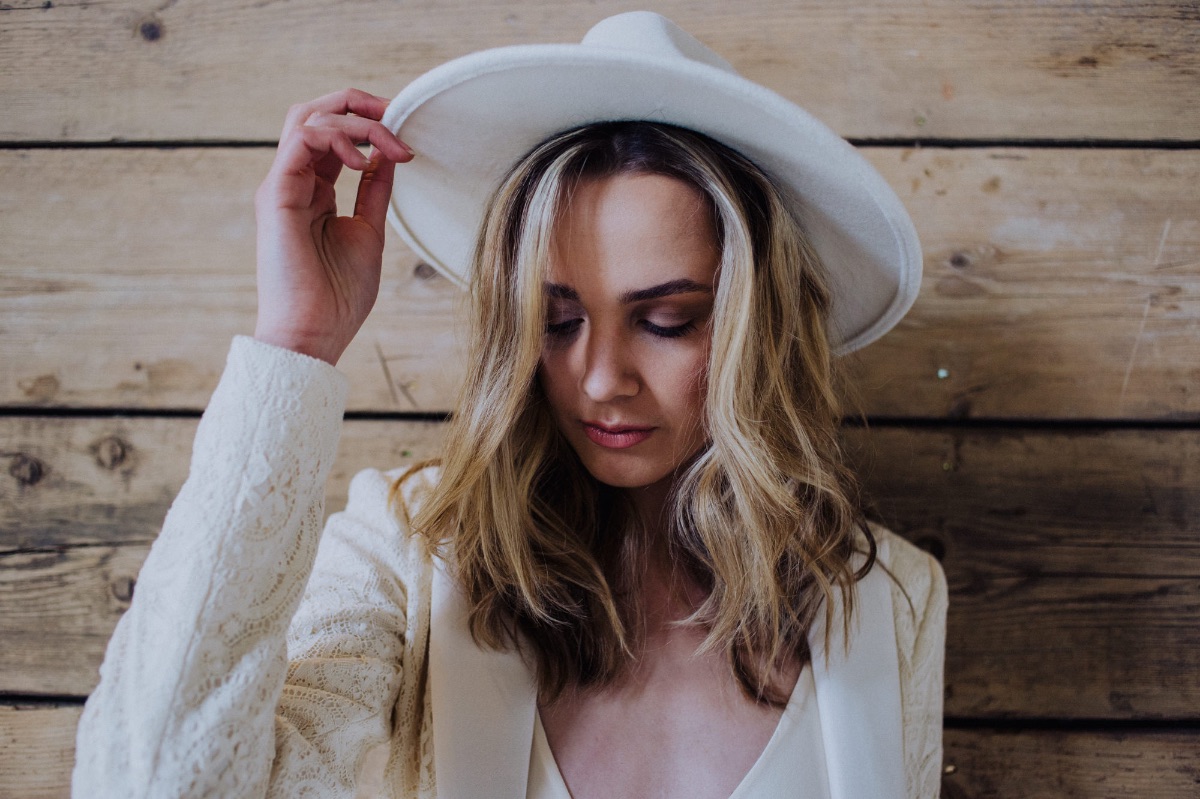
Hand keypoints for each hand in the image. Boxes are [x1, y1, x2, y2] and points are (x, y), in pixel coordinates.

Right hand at [253, 88, 412, 365]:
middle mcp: (294, 181)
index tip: (404, 133)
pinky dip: (337, 138)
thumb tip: (389, 155)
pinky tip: (364, 161)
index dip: (369, 121)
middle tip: (398, 114)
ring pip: (308, 118)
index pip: (334, 134)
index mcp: (314, 190)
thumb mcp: (369, 231)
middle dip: (358, 104)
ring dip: (356, 121)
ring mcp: (282, 185)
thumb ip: (375, 191)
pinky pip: (301, 140)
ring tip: (391, 144)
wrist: (312, 335)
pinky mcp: (276, 194)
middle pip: (315, 113)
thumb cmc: (338, 297)